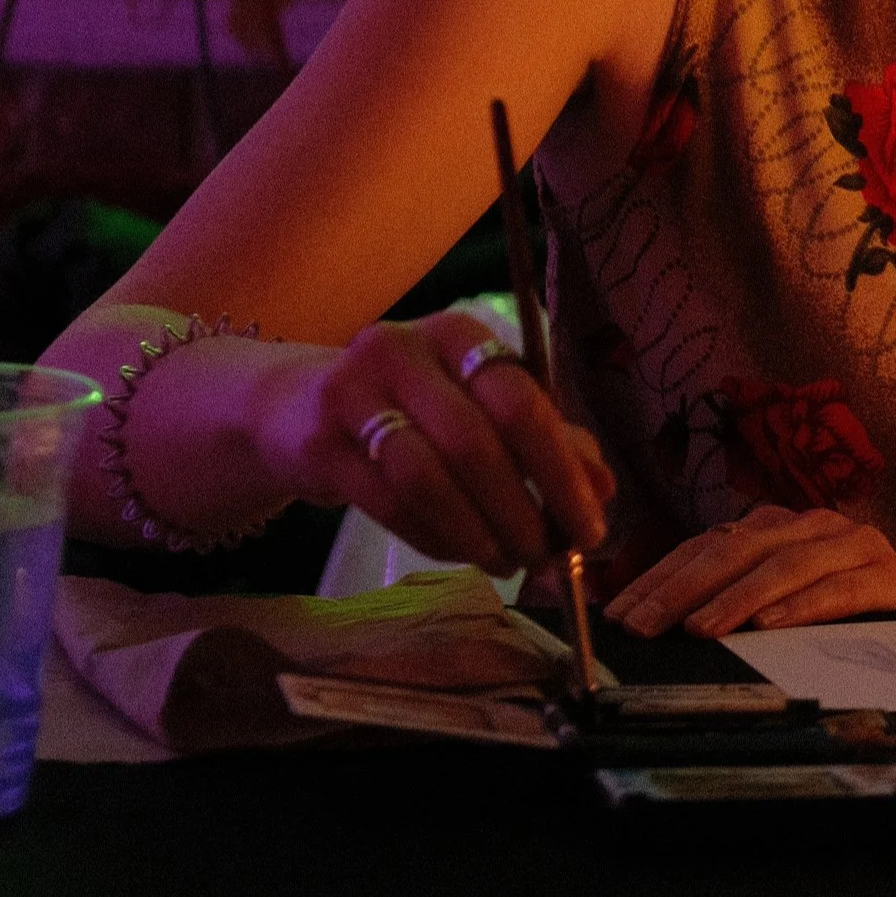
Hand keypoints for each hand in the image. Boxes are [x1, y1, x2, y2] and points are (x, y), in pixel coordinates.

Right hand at [266, 311, 613, 578]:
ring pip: (428, 477)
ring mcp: (353, 393)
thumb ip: (542, 437)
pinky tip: (460, 554)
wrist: (292, 406)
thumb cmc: (408, 406)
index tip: (591, 529)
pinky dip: (433, 538)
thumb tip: (603, 486)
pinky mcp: (318, 443)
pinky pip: (387, 503)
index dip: (562, 471)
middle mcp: (404, 351)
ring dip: (476, 532)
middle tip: (547, 558)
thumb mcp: (475, 404)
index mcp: (459, 334)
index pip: (522, 401)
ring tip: (506, 563)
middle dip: (522, 511)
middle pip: (476, 441)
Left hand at [605, 505, 895, 637]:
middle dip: (682, 587)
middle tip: (640, 626)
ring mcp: (858, 546)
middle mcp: (816, 526)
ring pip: (786, 564)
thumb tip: (651, 622)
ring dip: (736, 598)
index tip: (619, 613)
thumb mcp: (783, 605)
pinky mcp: (894, 578)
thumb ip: (732, 601)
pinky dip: (803, 607)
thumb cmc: (852, 620)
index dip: (661, 576)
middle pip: (738, 548)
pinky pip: (843, 590)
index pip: (709, 546)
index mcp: (783, 527)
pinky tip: (768, 629)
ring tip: (697, 630)